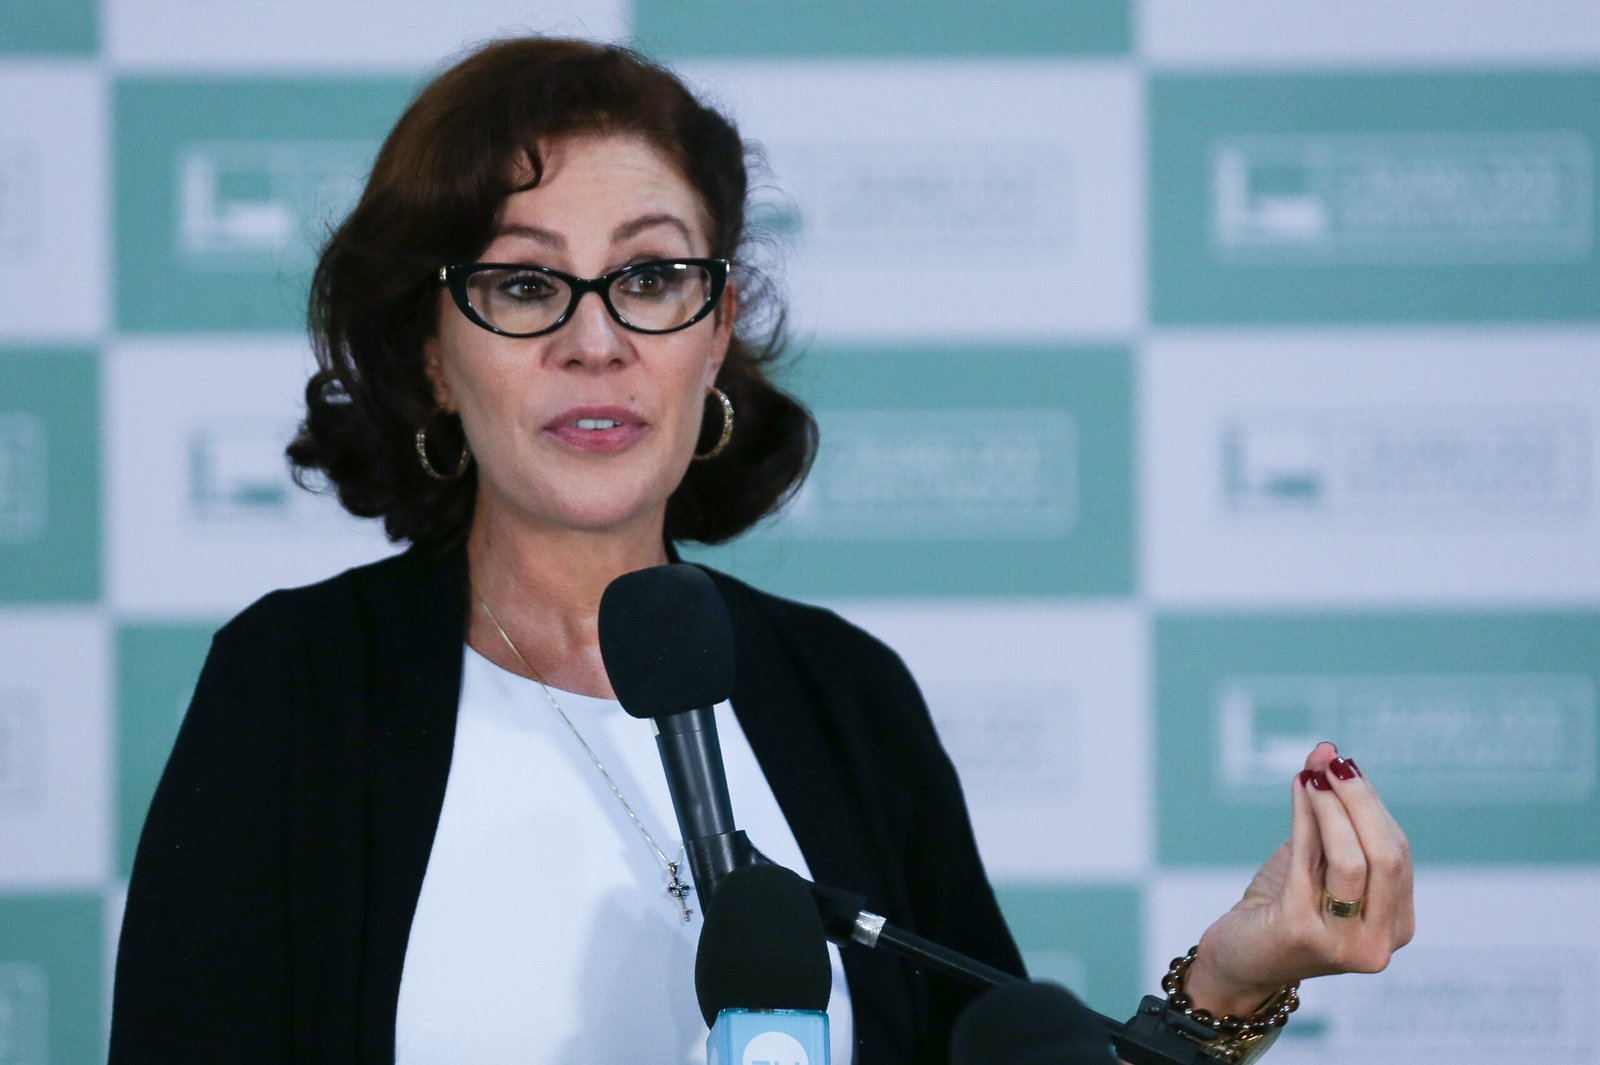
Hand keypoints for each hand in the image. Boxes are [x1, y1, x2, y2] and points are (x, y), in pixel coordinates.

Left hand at [1181, 741, 1414, 1014]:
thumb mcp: (1315, 862)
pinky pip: (1308, 864)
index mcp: (1396, 924)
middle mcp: (1379, 941)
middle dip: (1360, 801)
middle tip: (1331, 762)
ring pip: (1353, 861)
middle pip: (1387, 857)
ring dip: (1332, 809)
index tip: (1342, 762)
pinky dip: (1306, 821)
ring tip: (1312, 774)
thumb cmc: (1281, 907)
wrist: (1237, 960)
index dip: (1371, 803)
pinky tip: (1298, 790)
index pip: (1397, 852)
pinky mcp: (1301, 932)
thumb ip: (1330, 818)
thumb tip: (1329, 754)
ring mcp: (1344, 943)